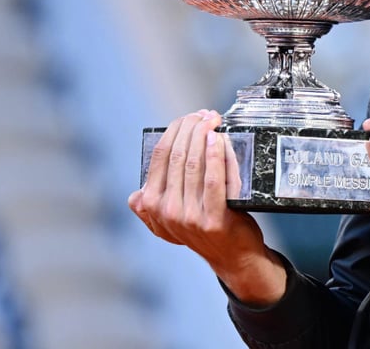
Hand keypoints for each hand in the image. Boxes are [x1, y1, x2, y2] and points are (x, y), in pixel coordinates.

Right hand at [128, 110, 284, 303]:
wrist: (232, 255)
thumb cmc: (204, 228)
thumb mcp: (168, 219)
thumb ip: (150, 205)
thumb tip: (137, 191)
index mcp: (151, 205)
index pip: (159, 157)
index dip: (174, 131)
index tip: (188, 117)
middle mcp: (165, 211)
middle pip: (177, 156)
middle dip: (191, 128)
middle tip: (204, 114)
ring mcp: (188, 217)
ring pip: (194, 165)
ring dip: (204, 136)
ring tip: (213, 121)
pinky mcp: (213, 220)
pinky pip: (214, 180)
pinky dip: (216, 155)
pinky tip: (218, 140)